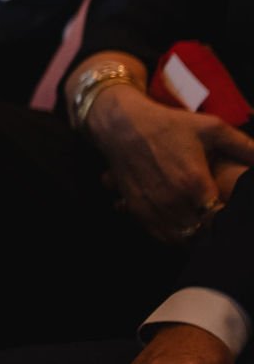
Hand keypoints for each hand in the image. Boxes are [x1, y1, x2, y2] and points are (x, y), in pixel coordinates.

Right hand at [87, 85, 253, 241]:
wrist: (122, 125)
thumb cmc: (169, 125)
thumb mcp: (212, 128)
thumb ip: (245, 147)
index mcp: (195, 183)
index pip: (221, 219)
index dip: (230, 221)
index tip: (235, 215)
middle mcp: (173, 200)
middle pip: (203, 233)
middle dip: (215, 231)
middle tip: (224, 225)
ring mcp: (153, 206)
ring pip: (181, 238)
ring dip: (196, 238)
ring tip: (207, 232)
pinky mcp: (137, 209)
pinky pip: (160, 235)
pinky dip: (175, 237)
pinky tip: (185, 230)